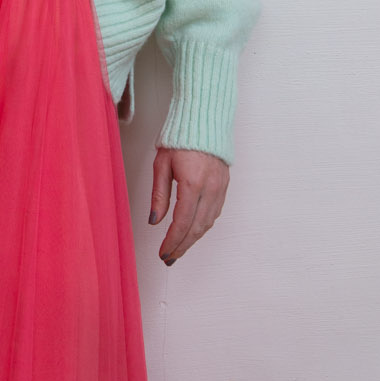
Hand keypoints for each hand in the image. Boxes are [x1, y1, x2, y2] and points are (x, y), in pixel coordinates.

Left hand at [149, 146, 229, 265]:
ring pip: (207, 223)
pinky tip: (193, 231)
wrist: (204, 122)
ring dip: (193, 239)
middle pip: (196, 228)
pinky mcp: (224, 186)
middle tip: (169, 257)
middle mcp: (210, 188)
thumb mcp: (161, 165)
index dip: (172, 241)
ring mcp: (220, 188)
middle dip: (182, 246)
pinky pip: (215, 213)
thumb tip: (155, 221)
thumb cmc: (180, 140)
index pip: (182, 222)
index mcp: (192, 183)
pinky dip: (203, 226)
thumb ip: (159, 195)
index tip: (163, 253)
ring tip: (179, 249)